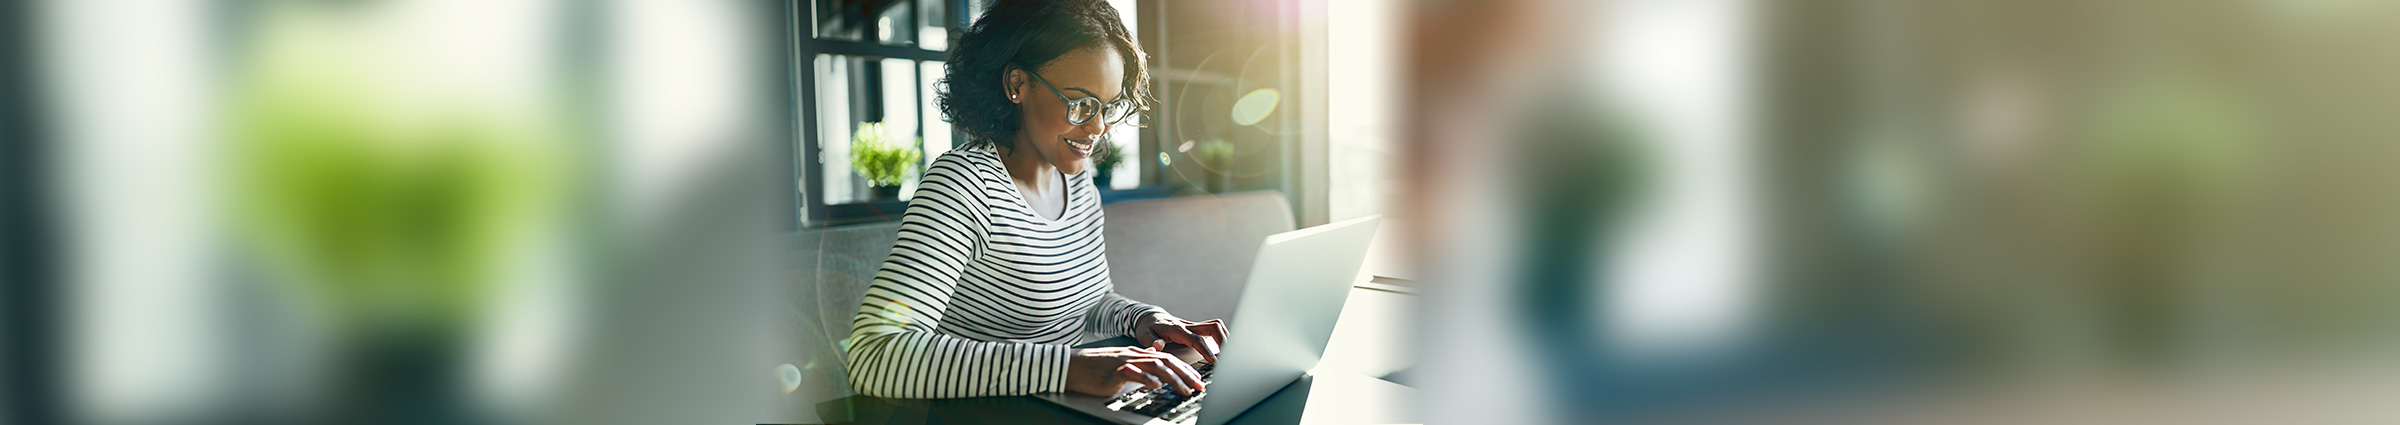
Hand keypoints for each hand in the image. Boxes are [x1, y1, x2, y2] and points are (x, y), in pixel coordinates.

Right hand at [1066, 346, 1206, 396]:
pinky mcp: (1112, 371)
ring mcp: (1123, 361)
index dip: (1183, 368)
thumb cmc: (1093, 369)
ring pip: (1155, 366)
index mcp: (1136, 354)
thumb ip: (1138, 369)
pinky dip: (1146, 379)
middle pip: (1166, 360)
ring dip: (1173, 378)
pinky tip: (1156, 386)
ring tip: (1185, 389)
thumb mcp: (1120, 367)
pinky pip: (1132, 373)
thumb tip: (1155, 379)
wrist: (1070, 366)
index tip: (1196, 379)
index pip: (1166, 358)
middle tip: (1199, 386)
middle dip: (1186, 374)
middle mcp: (1133, 355)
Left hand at [1136, 313, 1228, 363]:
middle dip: (1223, 340)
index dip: (1206, 350)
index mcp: (1177, 330)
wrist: (1149, 317)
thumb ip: (1151, 341)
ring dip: (1225, 336)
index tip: (1214, 361)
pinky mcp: (1196, 327)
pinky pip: (1213, 328)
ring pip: (1215, 325)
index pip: (1196, 339)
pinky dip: (1221, 336)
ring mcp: (1193, 325)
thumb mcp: (1144, 335)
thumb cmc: (1147, 328)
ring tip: (1230, 352)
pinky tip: (1223, 347)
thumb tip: (1157, 346)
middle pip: (1212, 327)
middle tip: (1229, 356)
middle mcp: (1188, 325)